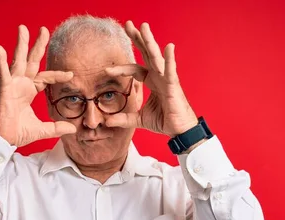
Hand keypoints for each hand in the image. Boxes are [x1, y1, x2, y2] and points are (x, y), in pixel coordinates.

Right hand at [0, 25, 76, 146]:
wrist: (3, 141)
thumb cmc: (17, 133)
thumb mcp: (42, 130)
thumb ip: (56, 127)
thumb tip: (73, 129)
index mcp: (28, 91)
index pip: (45, 77)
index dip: (57, 75)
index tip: (70, 74)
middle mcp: (20, 84)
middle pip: (30, 61)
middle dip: (37, 45)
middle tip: (44, 29)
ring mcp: (11, 85)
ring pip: (17, 61)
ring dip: (20, 45)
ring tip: (23, 28)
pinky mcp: (3, 91)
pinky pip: (2, 74)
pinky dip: (1, 62)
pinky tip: (0, 49)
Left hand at [104, 21, 197, 136]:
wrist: (179, 131)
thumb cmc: (164, 120)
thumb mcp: (139, 119)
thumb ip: (124, 118)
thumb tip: (107, 122)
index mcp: (152, 80)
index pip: (134, 69)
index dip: (121, 68)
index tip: (106, 70)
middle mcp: (159, 76)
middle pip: (146, 53)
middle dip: (138, 38)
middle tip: (127, 24)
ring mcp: (166, 79)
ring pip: (156, 57)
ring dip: (149, 41)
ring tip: (143, 26)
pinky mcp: (173, 86)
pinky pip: (171, 71)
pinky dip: (169, 59)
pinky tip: (169, 47)